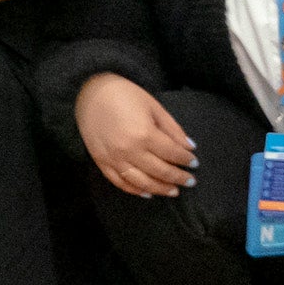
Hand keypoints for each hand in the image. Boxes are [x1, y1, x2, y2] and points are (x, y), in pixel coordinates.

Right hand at [76, 73, 198, 198]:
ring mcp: (114, 159)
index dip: (186, 159)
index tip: (194, 162)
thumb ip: (172, 129)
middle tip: (190, 181)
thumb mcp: (153, 106)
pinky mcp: (101, 162)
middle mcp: (130, 151)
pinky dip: (135, 191)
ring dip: (160, 189)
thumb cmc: (124, 94)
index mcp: (144, 134)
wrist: (89, 91)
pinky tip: (147, 193)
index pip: (172, 153)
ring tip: (173, 191)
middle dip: (178, 177)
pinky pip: (120, 183)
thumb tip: (189, 147)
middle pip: (160, 171)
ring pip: (142, 183)